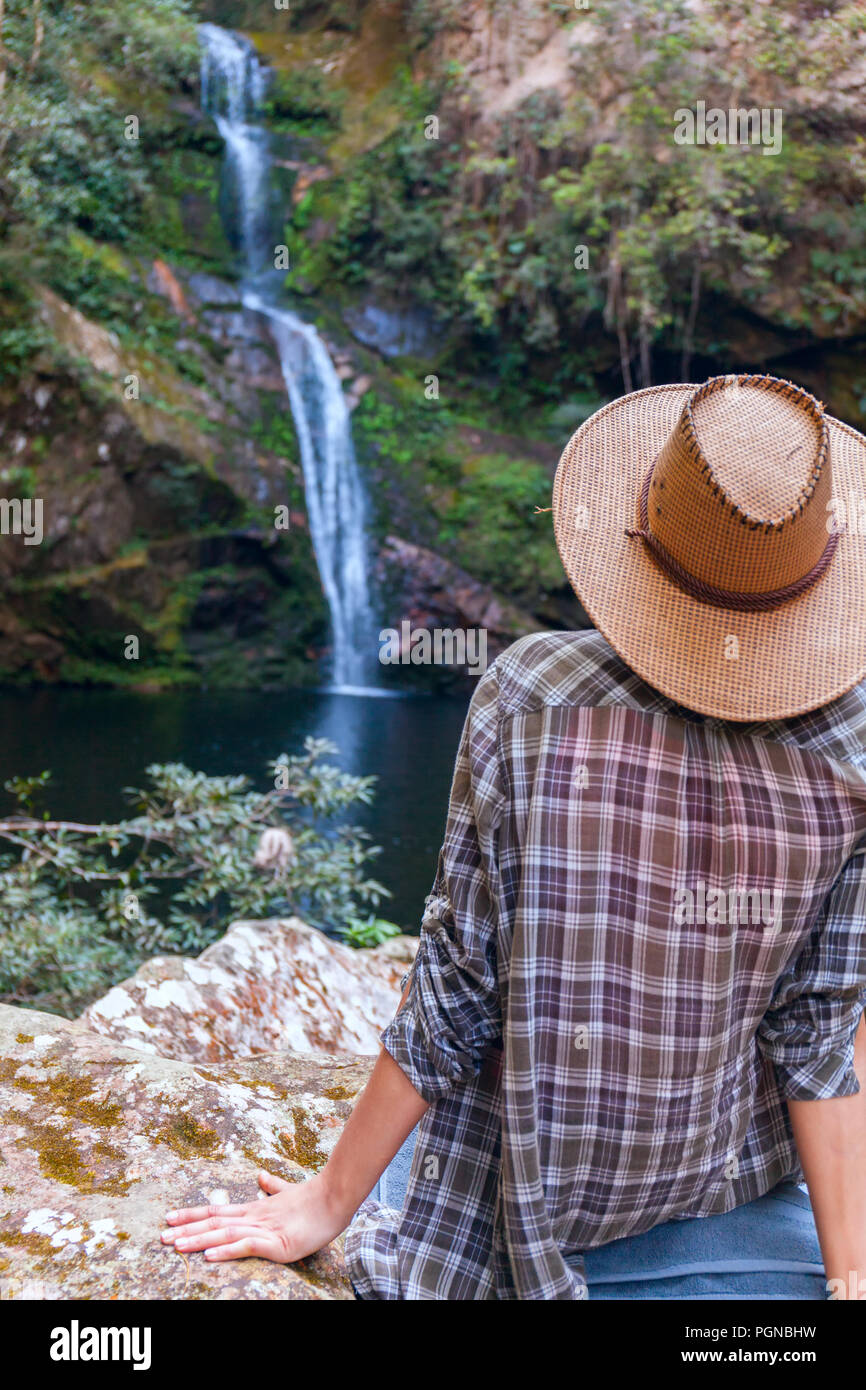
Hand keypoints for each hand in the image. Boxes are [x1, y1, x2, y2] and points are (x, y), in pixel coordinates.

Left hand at [161, 1170, 347, 1264]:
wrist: (334, 1198)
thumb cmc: (313, 1198)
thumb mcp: (288, 1193)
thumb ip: (273, 1187)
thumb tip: (261, 1176)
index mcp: (253, 1209)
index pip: (216, 1211)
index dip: (192, 1215)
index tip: (170, 1219)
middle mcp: (253, 1217)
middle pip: (213, 1223)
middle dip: (186, 1230)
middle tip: (161, 1237)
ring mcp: (263, 1229)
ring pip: (224, 1234)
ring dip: (199, 1240)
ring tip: (177, 1245)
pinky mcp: (276, 1243)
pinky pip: (246, 1246)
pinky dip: (226, 1250)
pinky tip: (209, 1255)